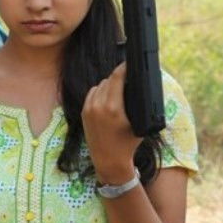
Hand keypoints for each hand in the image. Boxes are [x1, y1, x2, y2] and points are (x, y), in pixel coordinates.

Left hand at [82, 63, 140, 183]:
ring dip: (109, 83)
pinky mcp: (84, 113)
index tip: (129, 63)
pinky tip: (107, 92)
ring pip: (99, 86)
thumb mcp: (138, 122)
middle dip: (118, 75)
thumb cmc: (128, 143)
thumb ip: (137, 103)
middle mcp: (98, 106)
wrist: (109, 160)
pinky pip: (92, 93)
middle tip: (127, 73)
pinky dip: (99, 91)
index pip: (116, 78)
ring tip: (119, 84)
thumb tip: (139, 86)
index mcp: (113, 107)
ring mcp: (89, 109)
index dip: (124, 68)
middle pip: (108, 80)